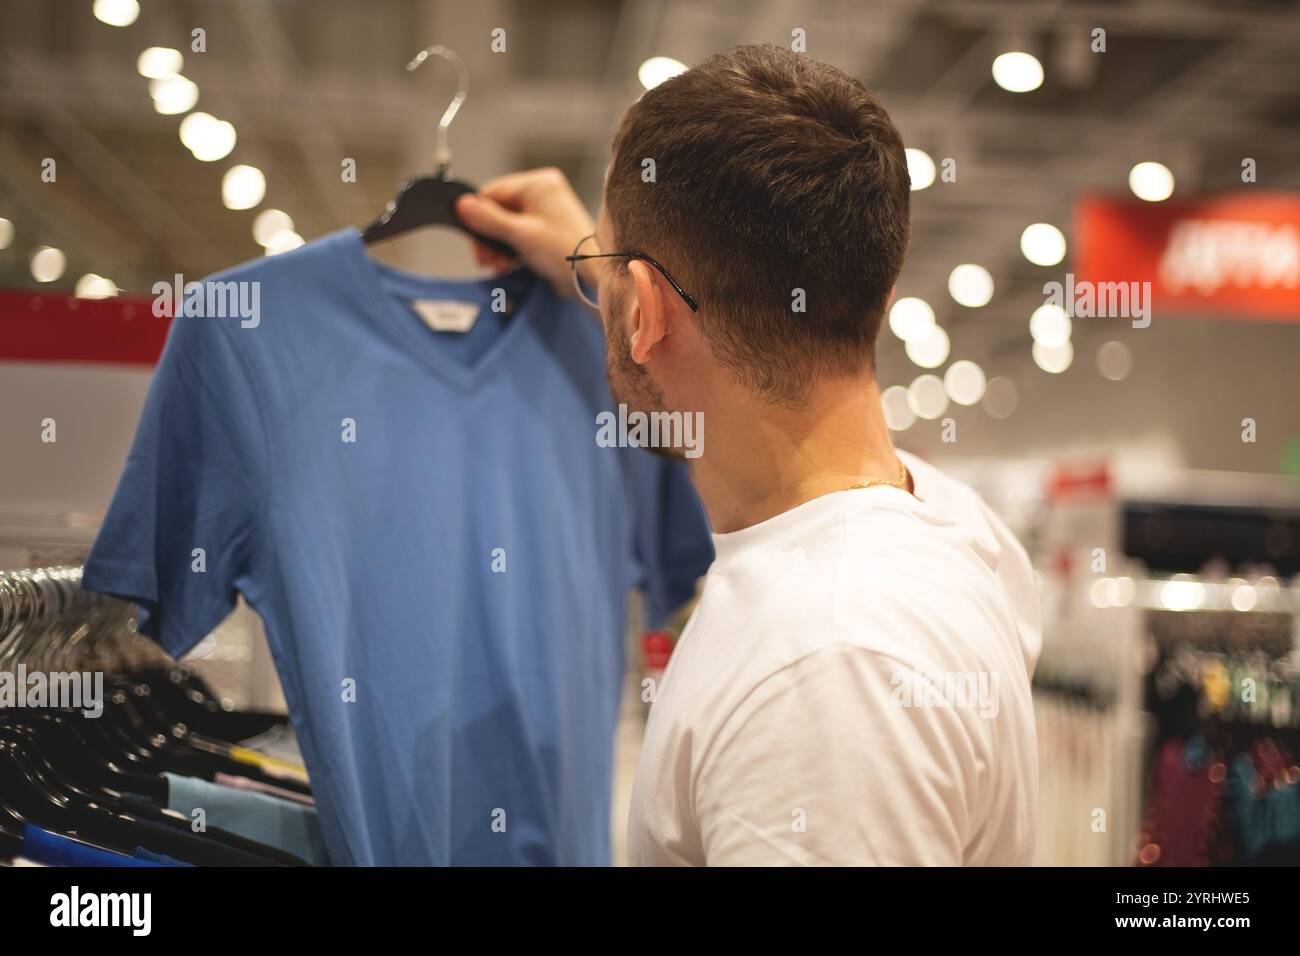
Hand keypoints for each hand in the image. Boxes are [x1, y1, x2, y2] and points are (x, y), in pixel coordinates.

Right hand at [454, 167, 595, 298]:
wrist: (593, 277)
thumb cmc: (564, 251)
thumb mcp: (520, 235)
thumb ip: (489, 220)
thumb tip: (461, 204)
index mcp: (539, 183)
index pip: (494, 192)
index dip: (479, 216)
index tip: (473, 240)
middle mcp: (542, 192)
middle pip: (499, 209)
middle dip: (489, 236)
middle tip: (484, 259)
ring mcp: (546, 210)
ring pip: (508, 223)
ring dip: (498, 246)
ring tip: (496, 265)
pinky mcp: (547, 229)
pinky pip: (520, 232)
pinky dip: (511, 248)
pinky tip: (506, 264)